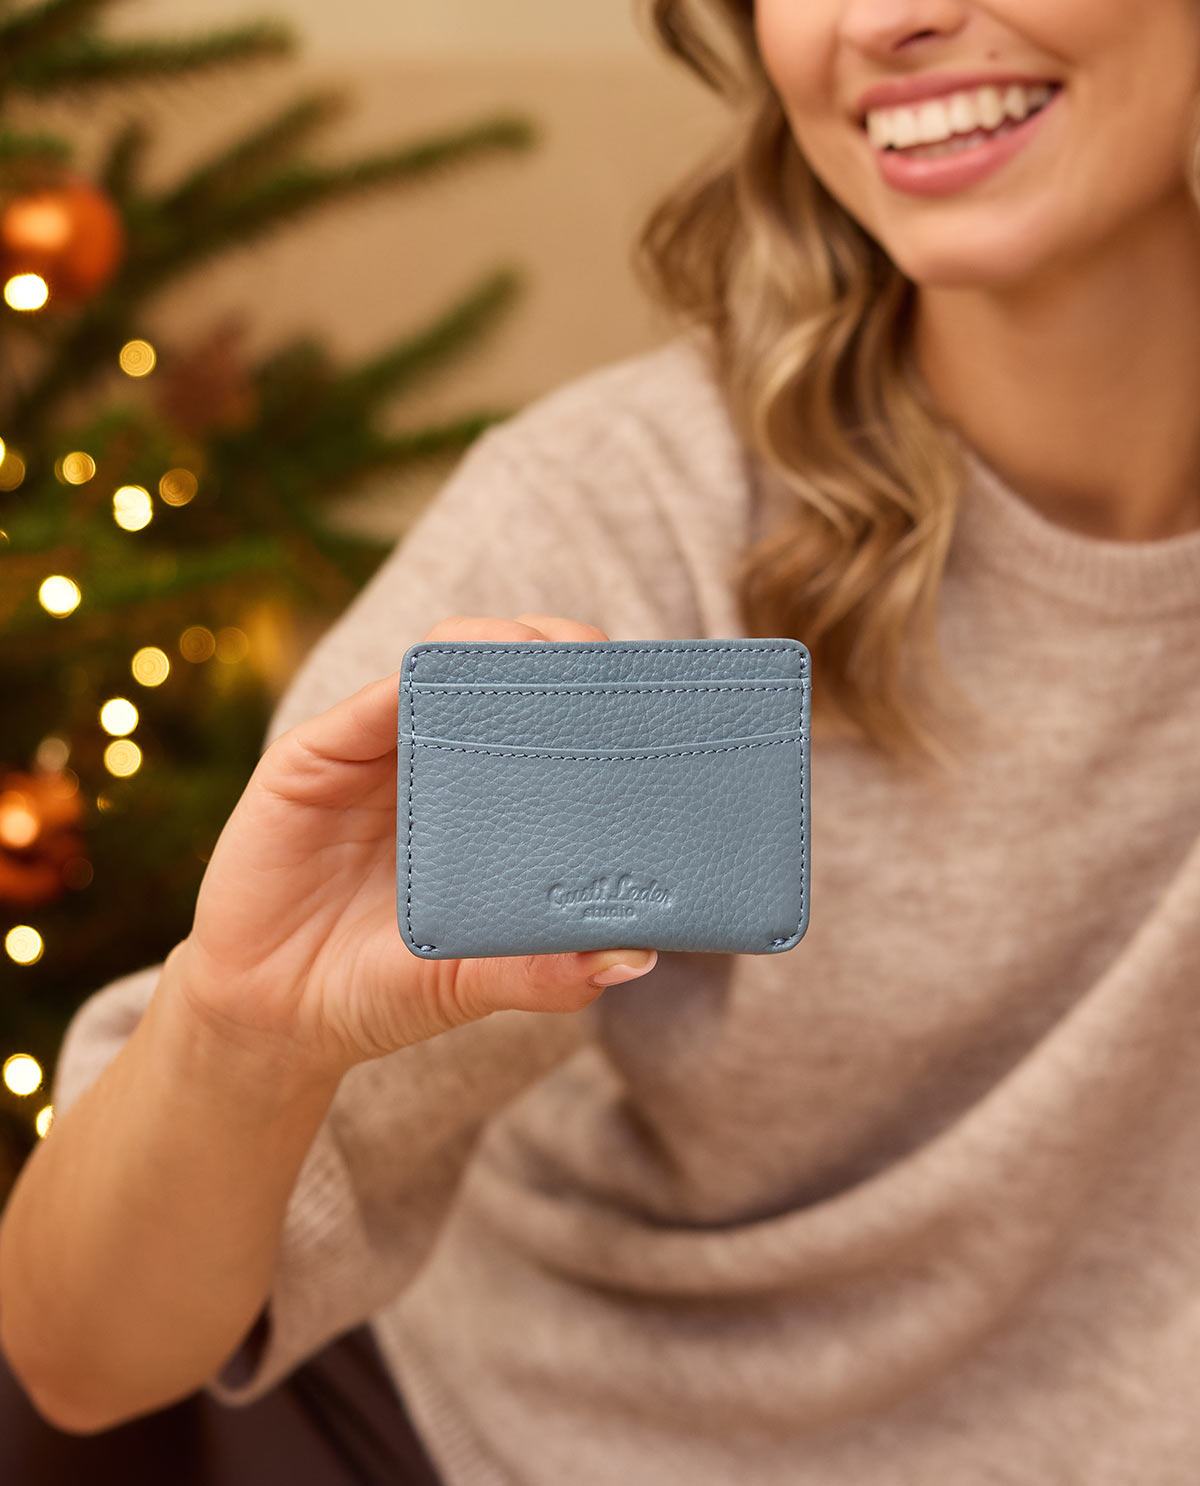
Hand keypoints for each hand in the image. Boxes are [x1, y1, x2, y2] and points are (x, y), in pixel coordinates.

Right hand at [166, 613, 657, 1081]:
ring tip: (532, 656)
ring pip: (441, 668)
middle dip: (555, 653)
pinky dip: (404, 687)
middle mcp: (442, 764)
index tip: (645, 700)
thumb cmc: (384, 989)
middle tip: (595, 661)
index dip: (596, 701)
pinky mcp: (316, 755)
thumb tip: (635, 957)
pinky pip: (365, 705)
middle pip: (506, 676)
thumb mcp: (472, 985)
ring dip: (490, 650)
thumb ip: (544, 974)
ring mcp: (379, 751)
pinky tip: (435, 686)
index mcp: (494, 804)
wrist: (273, 1016)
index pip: (554, 727)